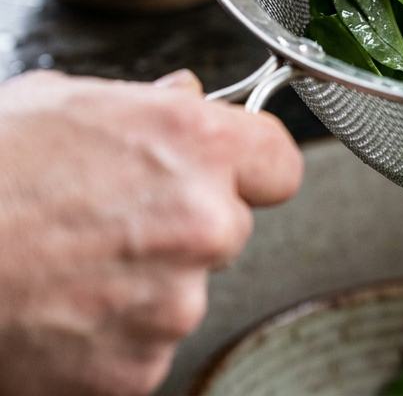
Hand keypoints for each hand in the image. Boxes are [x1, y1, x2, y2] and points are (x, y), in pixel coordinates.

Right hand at [0, 69, 302, 395]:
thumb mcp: (64, 102)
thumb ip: (147, 104)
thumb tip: (183, 97)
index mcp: (196, 146)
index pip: (279, 162)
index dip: (253, 166)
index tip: (235, 172)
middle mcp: (203, 222)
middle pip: (231, 227)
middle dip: (187, 224)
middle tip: (114, 220)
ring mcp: (174, 302)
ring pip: (186, 289)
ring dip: (147, 281)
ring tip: (71, 264)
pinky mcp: (137, 368)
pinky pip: (146, 345)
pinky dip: (112, 334)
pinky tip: (60, 307)